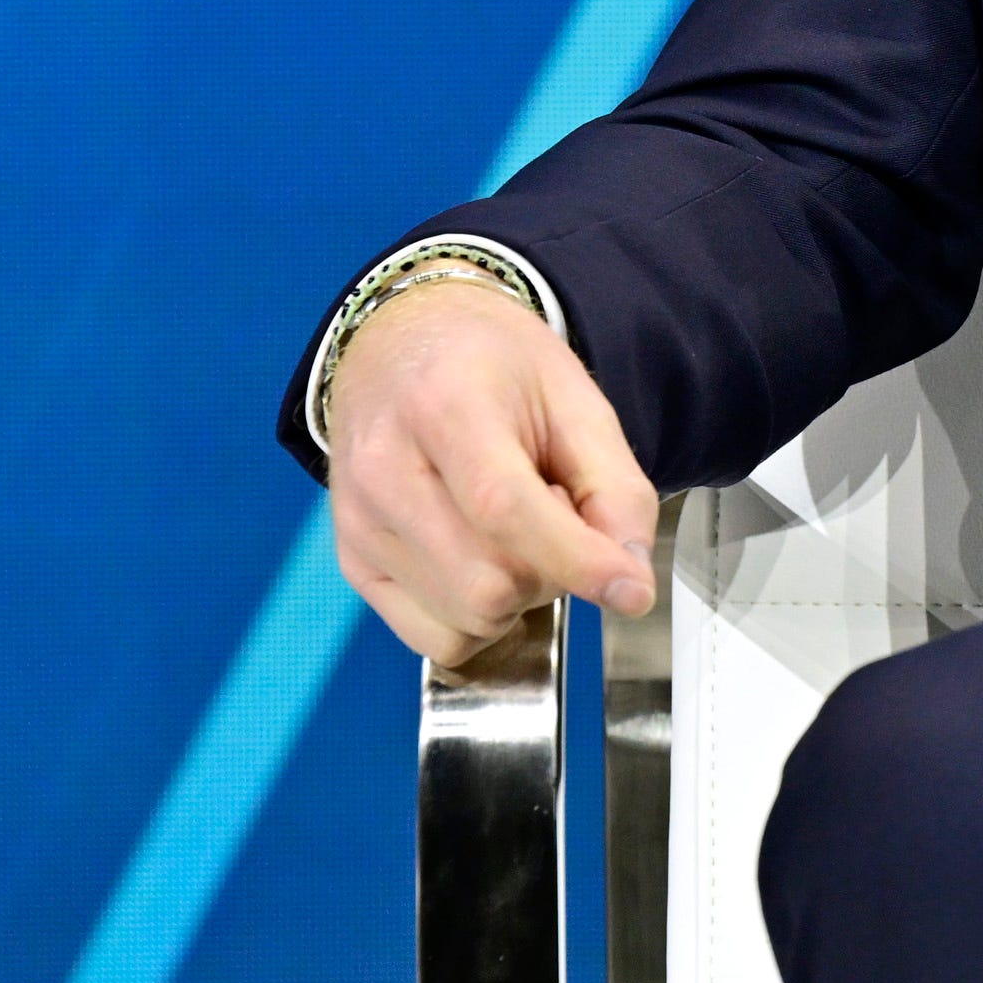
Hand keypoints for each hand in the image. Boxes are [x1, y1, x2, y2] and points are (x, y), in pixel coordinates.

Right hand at [321, 277, 659, 665]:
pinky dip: (477, 619)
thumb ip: (614, 487)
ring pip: (465, 619)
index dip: (575, 558)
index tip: (630, 588)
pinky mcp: (352, 562)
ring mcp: (360, 524)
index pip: (504, 507)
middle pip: (488, 583)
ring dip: (516, 596)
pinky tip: (481, 560)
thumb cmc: (490, 366)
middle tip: (554, 512)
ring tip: (513, 530)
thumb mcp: (574, 398)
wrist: (401, 344)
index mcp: (444, 406)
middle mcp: (385, 470)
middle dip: (550, 570)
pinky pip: (435, 638)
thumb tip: (630, 576)